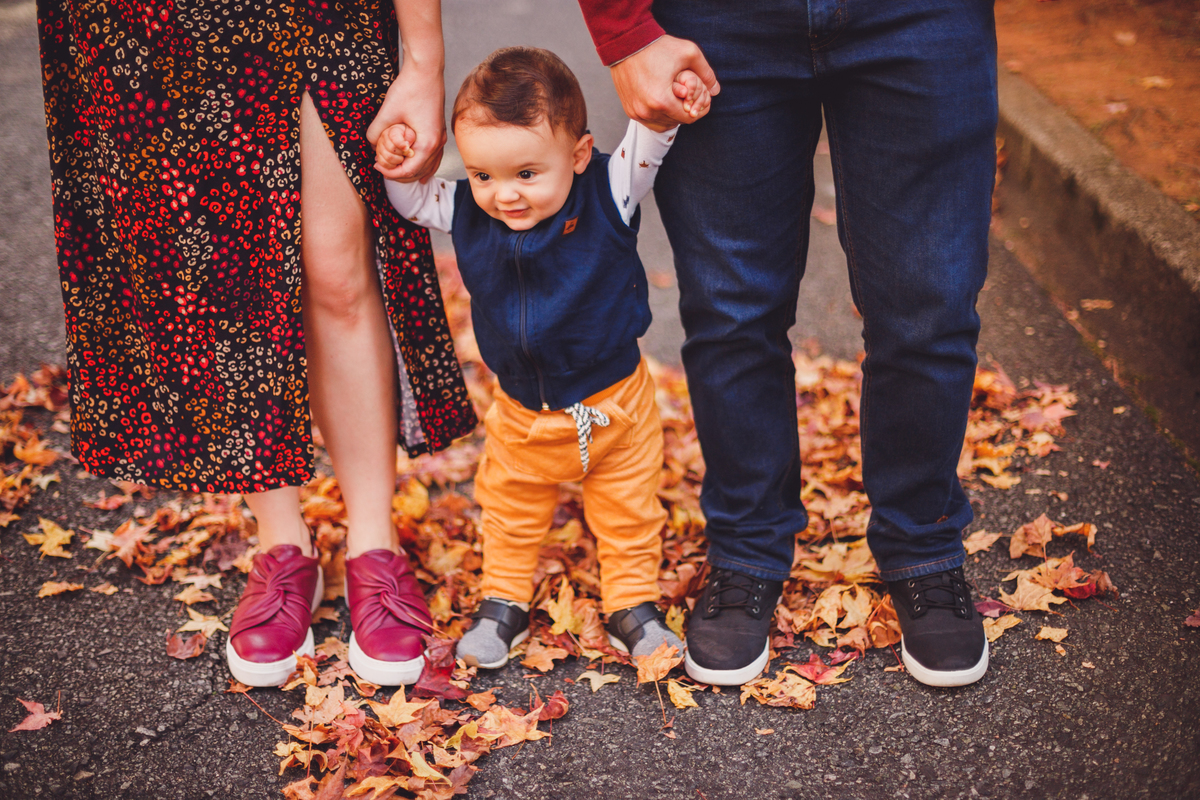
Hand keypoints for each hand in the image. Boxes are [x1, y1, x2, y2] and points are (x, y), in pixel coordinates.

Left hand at [367, 65, 446, 182]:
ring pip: (429, 165)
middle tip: (383, 170)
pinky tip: (423, 172)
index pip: (409, 170)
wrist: (426, 69)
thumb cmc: (410, 88)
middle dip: (401, 175)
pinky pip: (434, 157)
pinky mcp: (438, 130)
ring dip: (414, 172)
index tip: (377, 166)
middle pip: (420, 171)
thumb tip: (371, 145)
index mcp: (427, 143)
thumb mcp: (387, 112)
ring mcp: (440, 137)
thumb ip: (376, 132)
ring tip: (399, 176)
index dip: (391, 172)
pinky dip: (426, 165)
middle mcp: (437, 143)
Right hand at [610, 35, 719, 128]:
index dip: (698, 109)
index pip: (689, 118)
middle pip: (676, 122)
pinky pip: (649, 121)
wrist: (625, 43)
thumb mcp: (689, 53)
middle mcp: (647, 111)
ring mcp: (636, 112)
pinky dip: (658, 115)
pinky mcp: (629, 110)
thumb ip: (706, 73)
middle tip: (686, 95)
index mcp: (662, 101)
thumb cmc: (657, 46)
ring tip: (674, 98)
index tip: (699, 98)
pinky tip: (662, 101)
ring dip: (671, 115)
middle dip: (684, 110)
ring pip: (662, 124)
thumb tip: (716, 90)